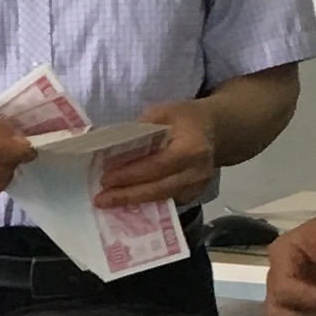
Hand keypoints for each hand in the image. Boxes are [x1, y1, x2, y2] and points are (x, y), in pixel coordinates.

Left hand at [92, 102, 209, 208]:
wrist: (215, 130)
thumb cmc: (186, 118)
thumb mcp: (163, 112)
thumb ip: (141, 129)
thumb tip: (112, 148)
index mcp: (191, 148)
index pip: (155, 166)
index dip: (130, 174)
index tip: (105, 179)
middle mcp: (197, 172)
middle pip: (158, 189)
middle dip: (127, 194)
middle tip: (101, 199)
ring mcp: (198, 187)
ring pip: (161, 199)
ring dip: (133, 202)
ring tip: (108, 203)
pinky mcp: (194, 195)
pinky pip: (167, 202)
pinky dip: (146, 203)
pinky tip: (126, 202)